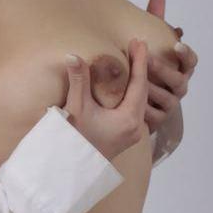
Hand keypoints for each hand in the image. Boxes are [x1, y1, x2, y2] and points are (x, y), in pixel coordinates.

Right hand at [58, 37, 151, 161]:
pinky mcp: (124, 137)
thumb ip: (78, 81)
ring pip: (139, 101)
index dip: (140, 61)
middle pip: (143, 91)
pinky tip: (125, 85)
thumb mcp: (76, 108)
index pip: (139, 84)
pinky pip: (134, 109)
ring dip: (137, 81)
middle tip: (136, 46)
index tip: (140, 42)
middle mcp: (136, 128)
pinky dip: (131, 93)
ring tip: (133, 61)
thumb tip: (73, 55)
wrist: (69, 171)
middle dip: (140, 68)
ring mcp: (132, 134)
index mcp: (129, 120)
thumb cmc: (74, 141)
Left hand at [141, 0, 197, 135]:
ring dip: (153, 90)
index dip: (185, 53)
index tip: (175, 43)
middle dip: (164, 70)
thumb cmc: (145, 64)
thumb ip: (156, 18)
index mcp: (180, 68)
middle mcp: (179, 86)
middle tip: (148, 61)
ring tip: (139, 82)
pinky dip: (145, 110)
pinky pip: (154, 115)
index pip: (192, 60)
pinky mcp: (158, 119)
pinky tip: (132, 103)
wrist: (137, 97)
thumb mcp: (151, 41)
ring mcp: (170, 104)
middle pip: (179, 79)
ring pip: (167, 99)